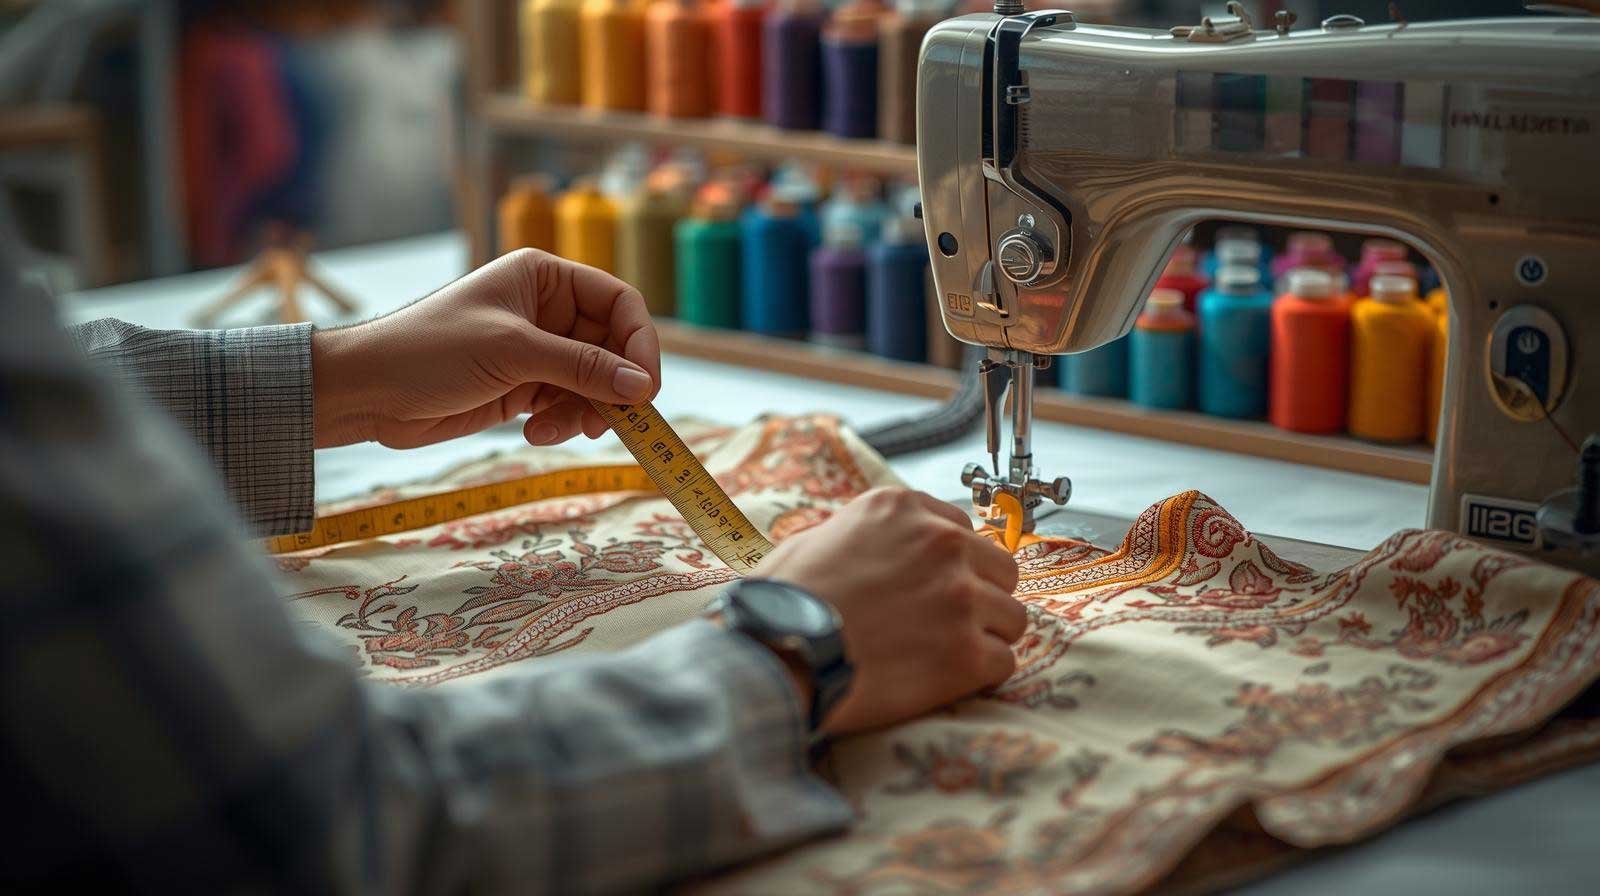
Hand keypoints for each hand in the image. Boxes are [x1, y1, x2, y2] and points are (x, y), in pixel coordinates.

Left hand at [310, 249, 660, 448]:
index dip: (639, 343)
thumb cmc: (431, 350)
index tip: (646, 388)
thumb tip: (642, 387)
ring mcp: (536, 352)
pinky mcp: (523, 389)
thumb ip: (582, 368)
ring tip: (554, 430)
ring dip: (584, 411)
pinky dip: (561, 423)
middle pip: (612, 349)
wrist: (368, 392)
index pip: (619, 304)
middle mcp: (547, 311)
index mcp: (545, 278)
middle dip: (611, 387)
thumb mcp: (513, 352)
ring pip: (593, 384)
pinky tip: (533, 434)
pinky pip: (566, 405)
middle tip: (611, 422)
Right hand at [757, 487, 1023, 734]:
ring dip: (986, 637)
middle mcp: (941, 544)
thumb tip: (875, 551)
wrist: (779, 653)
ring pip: (1012, 617)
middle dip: (981, 596)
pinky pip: (1003, 662)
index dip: (950, 564)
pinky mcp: (966, 653)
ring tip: (946, 656)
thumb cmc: (784, 600)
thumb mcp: (816, 538)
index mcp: (902, 509)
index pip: (961, 529)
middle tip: (947, 624)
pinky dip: (980, 675)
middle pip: (1000, 569)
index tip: (933, 586)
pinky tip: (947, 681)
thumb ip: (865, 536)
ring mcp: (960, 598)